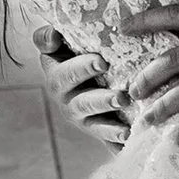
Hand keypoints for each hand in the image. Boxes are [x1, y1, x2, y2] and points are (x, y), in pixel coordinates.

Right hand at [34, 26, 128, 146]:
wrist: (83, 74)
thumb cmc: (72, 50)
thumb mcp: (57, 42)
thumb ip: (48, 38)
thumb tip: (54, 36)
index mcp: (57, 76)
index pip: (65, 73)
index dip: (82, 68)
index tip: (103, 62)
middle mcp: (66, 100)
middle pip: (82, 103)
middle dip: (102, 100)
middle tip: (121, 97)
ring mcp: (81, 118)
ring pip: (94, 125)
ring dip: (110, 127)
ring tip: (127, 128)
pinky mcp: (97, 130)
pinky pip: (106, 141)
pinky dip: (117, 143)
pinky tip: (130, 142)